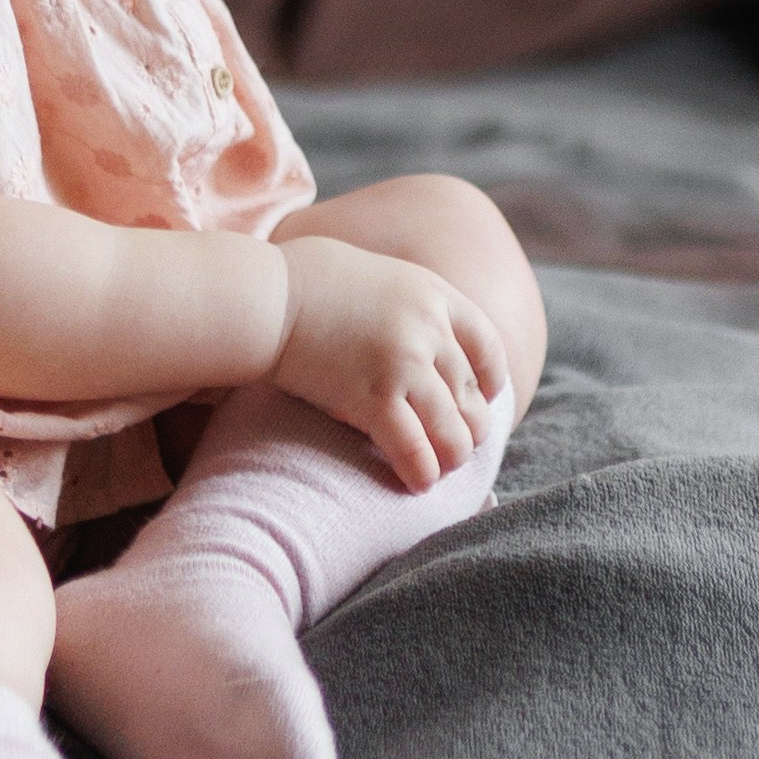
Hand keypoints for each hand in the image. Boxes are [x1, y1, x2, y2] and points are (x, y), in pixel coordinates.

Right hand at [268, 236, 510, 488]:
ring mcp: (404, 364)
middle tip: (456, 445)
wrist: (267, 297)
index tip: (484, 398)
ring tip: (440, 470)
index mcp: (433, 294)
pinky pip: (415, 448)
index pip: (488, 346)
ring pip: (453, 430)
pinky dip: (422, 471)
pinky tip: (418, 483)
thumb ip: (410, 305)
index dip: (491, 380)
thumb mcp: (379, 276)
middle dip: (470, 427)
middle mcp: (429, 328)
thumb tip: (424, 339)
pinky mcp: (373, 398)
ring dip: (451, 457)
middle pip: (473, 395)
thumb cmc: (308, 283)